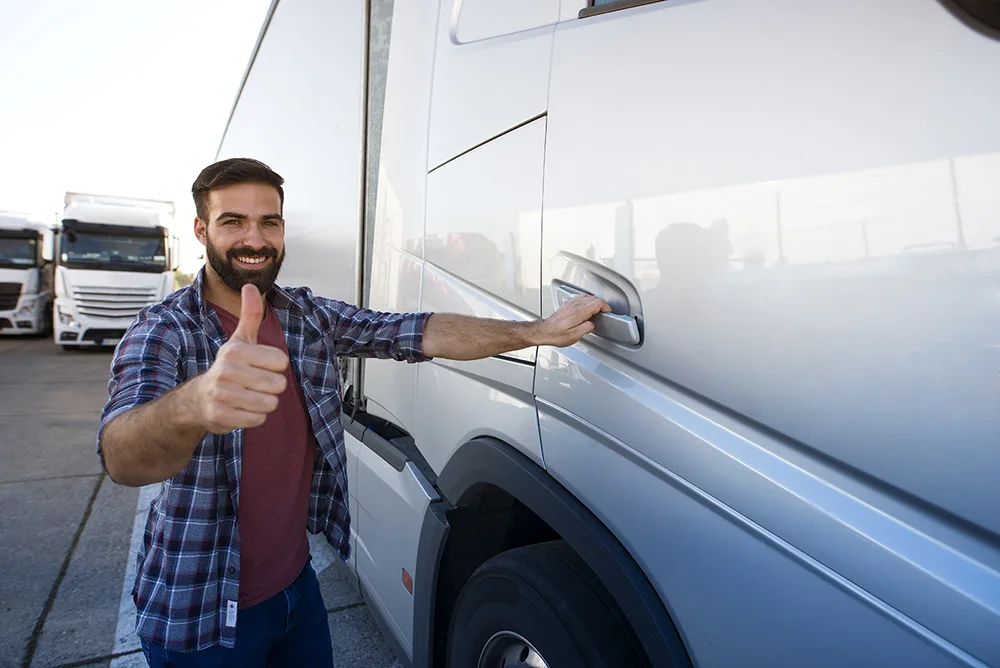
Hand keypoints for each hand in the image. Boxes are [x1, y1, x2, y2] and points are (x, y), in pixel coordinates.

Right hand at [194, 284, 288, 433]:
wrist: (198, 399)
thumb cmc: (228, 367)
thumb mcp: (240, 340)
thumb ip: (250, 314)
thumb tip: (250, 285)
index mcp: (236, 351)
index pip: (281, 362)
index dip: (274, 367)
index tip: (258, 366)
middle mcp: (228, 371)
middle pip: (278, 385)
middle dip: (270, 388)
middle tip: (253, 384)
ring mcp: (223, 395)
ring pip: (270, 404)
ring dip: (262, 403)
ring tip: (247, 396)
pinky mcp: (222, 416)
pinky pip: (258, 419)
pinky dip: (253, 417)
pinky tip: (239, 409)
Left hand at [533, 294, 610, 347]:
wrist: (544, 331)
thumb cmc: (557, 334)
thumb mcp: (575, 336)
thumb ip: (587, 328)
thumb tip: (592, 324)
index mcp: (579, 312)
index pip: (598, 302)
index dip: (605, 307)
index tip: (607, 312)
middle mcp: (575, 305)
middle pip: (594, 298)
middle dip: (601, 305)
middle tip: (603, 313)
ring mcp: (571, 303)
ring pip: (587, 296)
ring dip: (594, 302)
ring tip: (596, 311)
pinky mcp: (567, 304)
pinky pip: (580, 298)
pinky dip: (586, 301)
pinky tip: (585, 308)